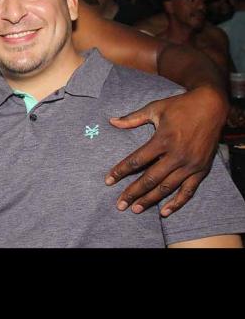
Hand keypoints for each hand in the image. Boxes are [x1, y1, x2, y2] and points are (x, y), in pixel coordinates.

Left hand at [105, 86, 227, 216]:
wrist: (211, 106)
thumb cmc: (180, 106)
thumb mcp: (155, 108)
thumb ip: (132, 118)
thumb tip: (111, 121)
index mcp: (162, 140)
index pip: (136, 160)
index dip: (120, 171)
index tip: (108, 181)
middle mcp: (176, 155)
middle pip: (150, 179)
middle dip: (133, 193)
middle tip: (119, 204)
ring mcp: (190, 164)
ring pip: (167, 187)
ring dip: (150, 200)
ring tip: (135, 209)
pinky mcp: (201, 169)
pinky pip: (188, 190)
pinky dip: (177, 202)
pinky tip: (164, 212)